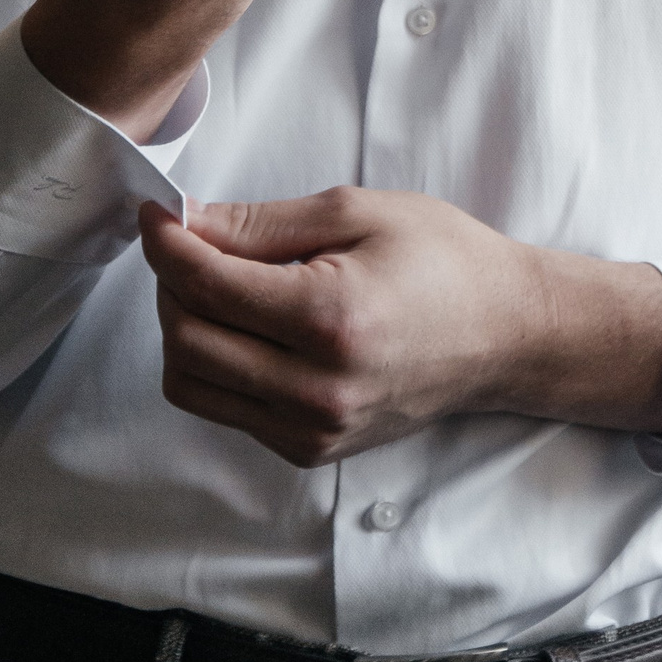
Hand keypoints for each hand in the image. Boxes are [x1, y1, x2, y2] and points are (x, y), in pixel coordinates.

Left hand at [140, 187, 661, 465]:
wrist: (505, 334)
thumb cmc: (443, 259)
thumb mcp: (357, 212)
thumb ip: (262, 225)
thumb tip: (186, 224)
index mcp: (328, 320)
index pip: (206, 285)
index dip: (166, 241)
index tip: (156, 211)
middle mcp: (314, 390)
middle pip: (184, 339)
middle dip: (171, 283)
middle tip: (192, 242)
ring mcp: (311, 430)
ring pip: (191, 384)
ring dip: (184, 327)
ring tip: (218, 284)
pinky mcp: (310, 450)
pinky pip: (226, 409)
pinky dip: (216, 363)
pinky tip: (250, 324)